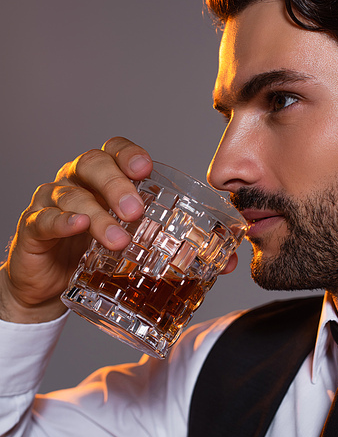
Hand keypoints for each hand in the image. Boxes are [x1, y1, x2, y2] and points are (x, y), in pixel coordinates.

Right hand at [0, 137, 152, 322]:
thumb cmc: (89, 253)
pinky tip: (78, 226)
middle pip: (92, 165)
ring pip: (73, 197)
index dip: (128, 154)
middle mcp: (74, 181)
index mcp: (99, 178)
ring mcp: (50, 202)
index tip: (145, 169)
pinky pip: (45, 219)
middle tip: (135, 211)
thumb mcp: (124, 237)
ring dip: (98, 217)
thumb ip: (153, 232)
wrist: (49, 285)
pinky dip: (63, 222)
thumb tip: (206, 246)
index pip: (113, 152)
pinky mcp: (32, 227)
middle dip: (116, 185)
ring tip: (118, 240)